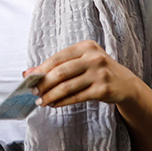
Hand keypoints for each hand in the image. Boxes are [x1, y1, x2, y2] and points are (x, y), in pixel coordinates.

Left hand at [24, 40, 139, 108]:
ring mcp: (100, 73)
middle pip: (60, 72)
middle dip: (43, 84)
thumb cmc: (96, 71)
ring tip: (41, 101)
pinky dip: (62, 102)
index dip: (40, 70)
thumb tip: (27, 73)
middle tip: (33, 93)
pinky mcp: (103, 89)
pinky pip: (76, 97)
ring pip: (67, 86)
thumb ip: (55, 66)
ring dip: (50, 96)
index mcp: (86, 46)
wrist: (125, 84)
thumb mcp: (79, 62)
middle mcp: (94, 58)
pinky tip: (54, 104)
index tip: (28, 80)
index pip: (57, 58)